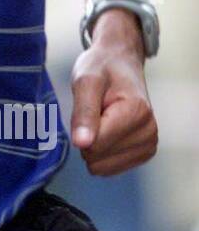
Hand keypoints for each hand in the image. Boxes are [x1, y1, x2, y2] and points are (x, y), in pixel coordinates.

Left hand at [69, 20, 157, 175]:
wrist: (120, 62)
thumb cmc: (101, 68)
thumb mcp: (85, 81)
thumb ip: (83, 112)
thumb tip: (81, 144)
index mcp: (137, 113)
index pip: (94, 145)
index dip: (81, 128)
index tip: (90, 105)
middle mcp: (149, 132)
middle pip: (97, 158)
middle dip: (87, 136)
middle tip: (96, 111)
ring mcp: (149, 145)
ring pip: (101, 167)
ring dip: (94, 144)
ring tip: (103, 118)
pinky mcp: (143, 153)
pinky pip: (108, 168)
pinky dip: (102, 151)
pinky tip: (108, 129)